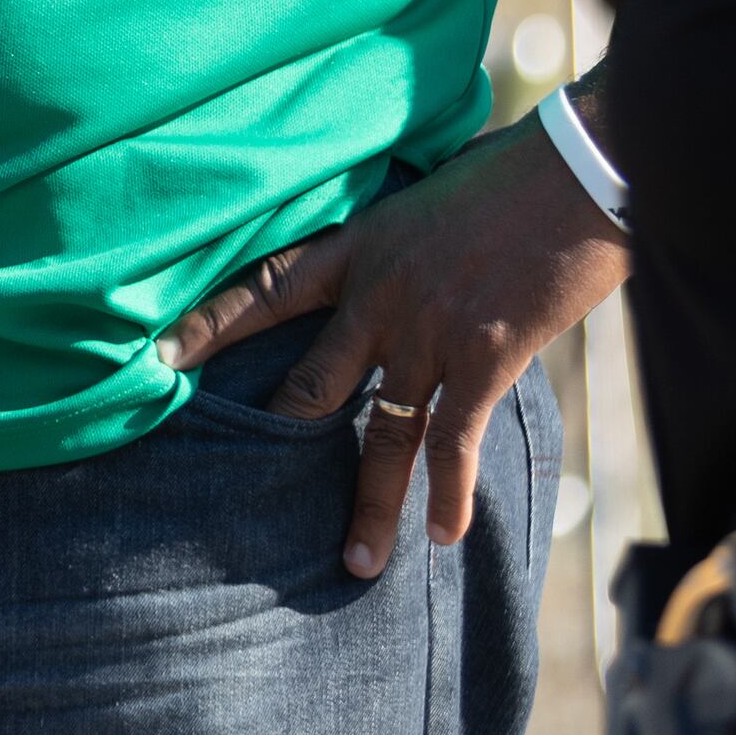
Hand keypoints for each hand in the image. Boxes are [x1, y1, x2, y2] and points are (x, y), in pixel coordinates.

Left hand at [160, 119, 625, 579]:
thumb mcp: (430, 190)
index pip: (266, 287)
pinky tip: (443, 535)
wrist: (578, 171)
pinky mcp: (482, 356)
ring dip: (370, 503)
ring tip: (353, 563)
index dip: (211, 324)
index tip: (157, 356)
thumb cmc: (513, 171)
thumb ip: (401, 233)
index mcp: (362, 244)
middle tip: (220, 482)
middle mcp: (380, 293)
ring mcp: (428, 329)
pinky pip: (453, 441)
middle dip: (269, 434)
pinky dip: (449, 495)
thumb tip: (399, 246)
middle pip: (309, 379)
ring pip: (381, 432)